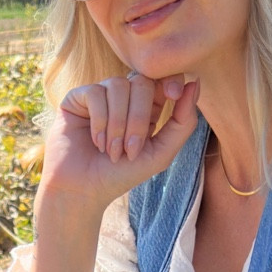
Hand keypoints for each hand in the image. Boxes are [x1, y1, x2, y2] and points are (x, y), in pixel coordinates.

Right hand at [39, 72, 200, 216]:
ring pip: (118, 85)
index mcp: (146, 107)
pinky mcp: (77, 98)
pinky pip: (95, 92)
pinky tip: (96, 142)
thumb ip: (183, 123)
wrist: (83, 192)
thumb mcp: (161, 153)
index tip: (174, 94)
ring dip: (118, 123)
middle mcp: (123, 97)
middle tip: (130, 150)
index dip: (169, 80)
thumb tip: (194, 84)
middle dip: (139, 118)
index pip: (161, 79)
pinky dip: (99, 120)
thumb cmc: (121, 176)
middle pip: (142, 82)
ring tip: (112, 151)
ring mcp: (100, 95)